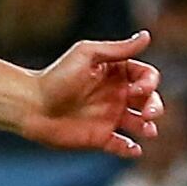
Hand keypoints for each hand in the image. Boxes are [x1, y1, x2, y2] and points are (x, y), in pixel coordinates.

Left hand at [25, 31, 164, 154]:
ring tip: (148, 130)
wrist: (31, 105)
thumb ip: (118, 49)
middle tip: (148, 114)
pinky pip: (121, 145)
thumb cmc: (57, 77)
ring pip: (140, 124)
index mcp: (115, 73)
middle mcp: (115, 94)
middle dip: (155, 106)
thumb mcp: (88, 55)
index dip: (148, 83)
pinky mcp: (99, 138)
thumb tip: (146, 36)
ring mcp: (108, 117)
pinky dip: (131, 149)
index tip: (136, 90)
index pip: (145, 76)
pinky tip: (135, 149)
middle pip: (148, 100)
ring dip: (148, 127)